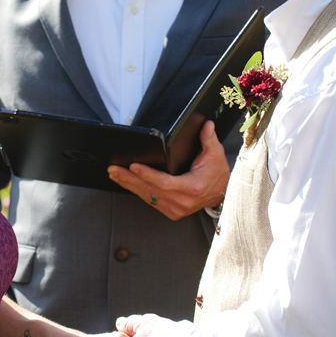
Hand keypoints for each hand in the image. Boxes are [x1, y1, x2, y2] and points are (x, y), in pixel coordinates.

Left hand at [107, 120, 228, 220]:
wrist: (222, 194)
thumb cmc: (217, 173)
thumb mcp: (216, 154)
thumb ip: (209, 139)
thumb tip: (206, 124)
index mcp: (192, 188)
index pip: (164, 182)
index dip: (147, 174)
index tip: (133, 165)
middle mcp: (182, 202)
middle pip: (150, 190)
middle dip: (129, 179)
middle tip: (113, 169)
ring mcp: (176, 209)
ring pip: (147, 197)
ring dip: (129, 185)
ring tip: (114, 174)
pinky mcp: (171, 212)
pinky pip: (150, 201)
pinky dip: (137, 191)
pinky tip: (126, 182)